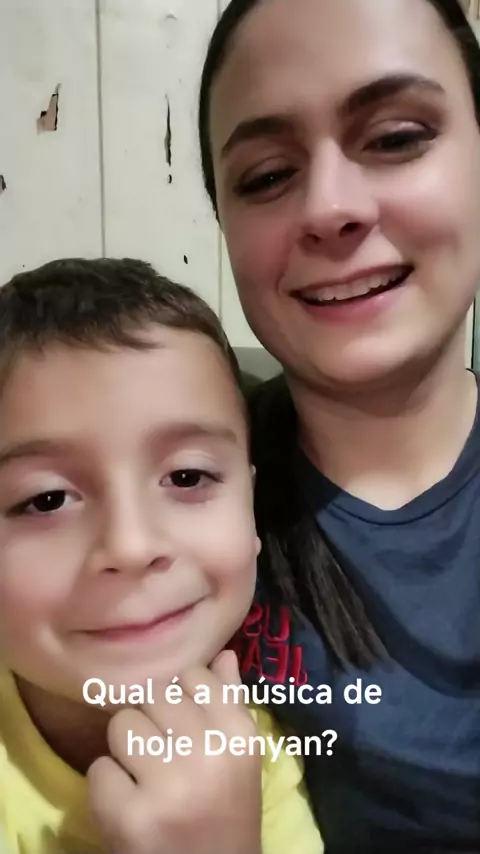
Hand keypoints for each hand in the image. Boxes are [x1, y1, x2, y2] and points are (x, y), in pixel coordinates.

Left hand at [87, 651, 261, 853]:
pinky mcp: (132, 817)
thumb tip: (223, 654)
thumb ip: (228, 702)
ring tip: (145, 779)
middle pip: (153, 696)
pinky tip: (130, 806)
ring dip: (125, 751)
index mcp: (239, 735)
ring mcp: (169, 786)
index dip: (180, 698)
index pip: (193, 675)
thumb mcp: (237, 758)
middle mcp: (209, 754)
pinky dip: (107, 788)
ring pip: (122, 725)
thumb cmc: (225, 811)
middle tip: (162, 757)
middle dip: (150, 722)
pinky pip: (99, 769)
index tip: (185, 728)